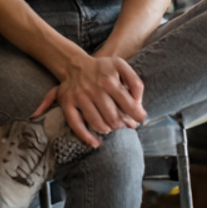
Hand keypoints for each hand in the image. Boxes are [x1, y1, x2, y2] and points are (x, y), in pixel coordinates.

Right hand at [31, 53, 145, 148]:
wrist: (75, 64)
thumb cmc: (102, 69)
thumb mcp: (121, 66)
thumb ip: (134, 82)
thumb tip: (138, 103)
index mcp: (109, 79)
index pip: (129, 104)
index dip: (138, 115)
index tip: (140, 118)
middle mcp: (94, 88)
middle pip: (113, 117)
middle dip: (122, 124)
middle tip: (125, 123)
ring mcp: (79, 96)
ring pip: (97, 123)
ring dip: (108, 129)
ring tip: (111, 127)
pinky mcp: (67, 103)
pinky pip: (76, 125)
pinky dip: (87, 137)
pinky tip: (96, 143)